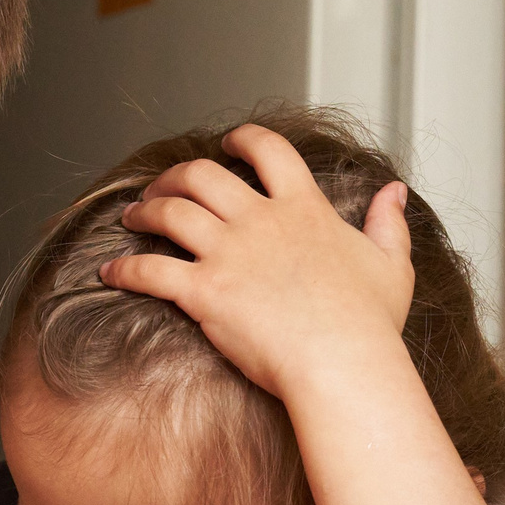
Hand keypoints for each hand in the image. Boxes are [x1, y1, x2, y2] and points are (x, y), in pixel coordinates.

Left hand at [105, 122, 415, 404]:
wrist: (342, 364)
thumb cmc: (369, 325)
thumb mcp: (391, 265)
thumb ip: (388, 223)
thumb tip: (394, 192)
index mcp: (304, 208)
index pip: (269, 150)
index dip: (243, 140)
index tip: (227, 143)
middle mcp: (261, 220)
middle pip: (203, 174)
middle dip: (175, 175)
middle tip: (161, 186)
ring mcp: (229, 253)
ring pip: (171, 211)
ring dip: (144, 210)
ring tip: (131, 217)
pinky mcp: (203, 291)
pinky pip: (150, 270)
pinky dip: (124, 269)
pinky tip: (110, 272)